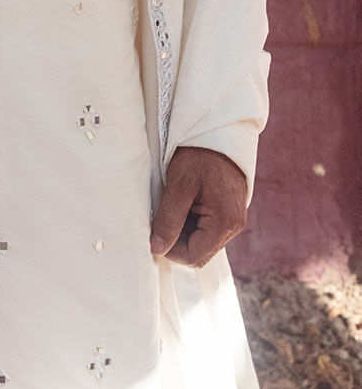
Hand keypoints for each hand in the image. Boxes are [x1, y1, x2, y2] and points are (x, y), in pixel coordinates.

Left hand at [149, 146, 246, 268]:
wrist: (217, 131)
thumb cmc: (199, 154)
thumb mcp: (179, 185)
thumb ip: (168, 219)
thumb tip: (156, 248)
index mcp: (226, 222)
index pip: (194, 257)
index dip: (170, 250)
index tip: (153, 233)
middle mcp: (234, 226)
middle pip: (199, 251)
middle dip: (176, 239)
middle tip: (159, 217)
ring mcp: (232, 219)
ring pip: (201, 240)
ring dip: (181, 229)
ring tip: (170, 205)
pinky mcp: (227, 211)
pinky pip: (206, 228)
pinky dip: (189, 220)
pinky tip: (181, 202)